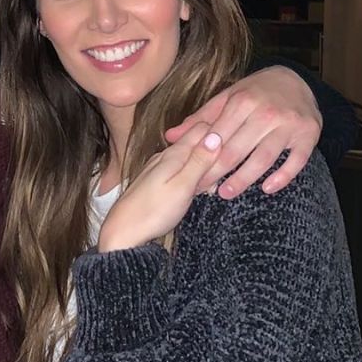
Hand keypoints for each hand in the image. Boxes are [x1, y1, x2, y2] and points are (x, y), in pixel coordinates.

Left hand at [97, 123, 221, 252]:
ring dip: (206, 164)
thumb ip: (199, 161)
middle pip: (195, 142)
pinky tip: (201, 186)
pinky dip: (194, 175)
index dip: (220, 132)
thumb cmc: (153, 211)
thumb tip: (215, 135)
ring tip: (221, 176)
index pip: (200, 129)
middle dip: (215, 149)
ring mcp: (159, 168)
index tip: (237, 141)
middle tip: (234, 162)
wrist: (123, 232)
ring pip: (189, 157)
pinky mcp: (157, 181)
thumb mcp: (182, 186)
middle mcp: (165, 156)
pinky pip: (181, 170)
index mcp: (173, 154)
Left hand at [164, 66, 321, 199]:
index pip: (217, 137)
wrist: (296, 79)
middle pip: (237, 150)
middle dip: (216, 173)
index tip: (189, 175)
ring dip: (243, 180)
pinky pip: (296, 162)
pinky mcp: (309, 135)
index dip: (201, 159)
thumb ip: (200, 119)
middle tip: (202, 191)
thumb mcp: (227, 98)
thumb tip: (169, 136)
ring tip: (226, 193)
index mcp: (242, 102)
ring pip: (263, 159)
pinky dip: (282, 177)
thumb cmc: (254, 92)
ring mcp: (289, 124)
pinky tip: (267, 189)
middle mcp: (266, 113)